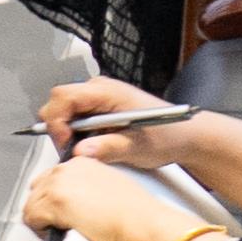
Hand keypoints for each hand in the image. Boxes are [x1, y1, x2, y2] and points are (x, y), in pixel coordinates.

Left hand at [23, 158, 226, 240]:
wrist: (144, 225)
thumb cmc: (138, 216)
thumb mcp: (111, 191)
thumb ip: (90, 192)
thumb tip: (78, 207)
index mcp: (84, 163)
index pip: (53, 177)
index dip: (53, 198)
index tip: (60, 212)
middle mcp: (69, 169)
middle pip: (39, 188)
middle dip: (43, 207)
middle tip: (55, 224)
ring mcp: (59, 184)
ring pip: (32, 203)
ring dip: (41, 220)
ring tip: (56, 233)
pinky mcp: (54, 203)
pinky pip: (31, 217)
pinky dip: (38, 229)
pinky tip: (52, 236)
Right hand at [30, 76, 169, 155]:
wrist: (184, 135)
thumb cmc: (167, 135)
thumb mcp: (137, 146)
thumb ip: (108, 148)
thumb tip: (79, 152)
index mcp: (107, 91)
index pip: (64, 96)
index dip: (57, 120)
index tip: (66, 142)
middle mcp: (99, 89)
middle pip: (59, 101)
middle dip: (59, 127)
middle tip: (72, 149)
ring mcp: (98, 97)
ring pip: (65, 109)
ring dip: (68, 131)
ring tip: (87, 148)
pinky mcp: (99, 106)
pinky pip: (75, 115)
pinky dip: (76, 132)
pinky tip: (93, 143)